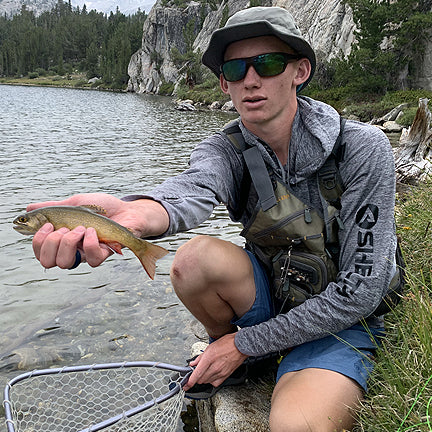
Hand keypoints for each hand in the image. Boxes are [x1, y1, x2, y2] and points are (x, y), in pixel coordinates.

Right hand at [28, 193, 168, 268]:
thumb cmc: (103, 208)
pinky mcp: (104, 255)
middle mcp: (73, 251)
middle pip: (49, 261)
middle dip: (51, 243)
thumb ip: (54, 207)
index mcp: (63, 240)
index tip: (48, 224)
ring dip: (70, 242)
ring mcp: (88, 254)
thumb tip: (29, 209)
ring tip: (81, 228)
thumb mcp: (75, 203)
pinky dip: (90, 243)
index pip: (40, 253)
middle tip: (65, 227)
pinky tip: (94, 231)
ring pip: (67, 263)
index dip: (38, 241)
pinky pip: (92, 258)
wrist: (128, 210)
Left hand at [183, 333, 247, 389]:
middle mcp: (214, 367)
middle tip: (197, 371)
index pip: (196, 374)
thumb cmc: (227, 343)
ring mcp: (220, 372)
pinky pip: (215, 383)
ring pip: (207, 382)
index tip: (186, 385)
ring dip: (203, 378)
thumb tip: (193, 363)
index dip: (189, 382)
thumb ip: (200, 357)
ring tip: (206, 370)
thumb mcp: (210, 347)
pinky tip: (212, 375)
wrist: (241, 345)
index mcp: (209, 358)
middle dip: (196, 377)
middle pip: (200, 380)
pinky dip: (211, 381)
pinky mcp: (226, 376)